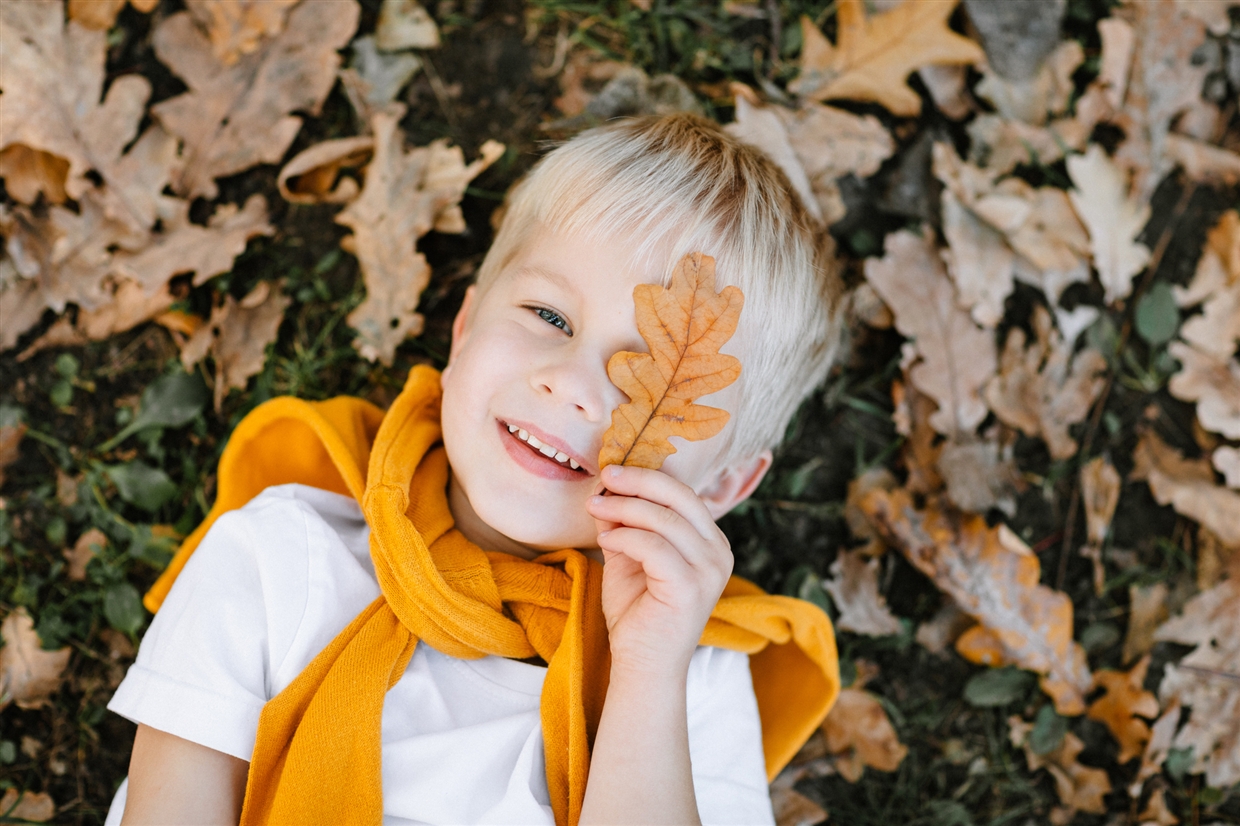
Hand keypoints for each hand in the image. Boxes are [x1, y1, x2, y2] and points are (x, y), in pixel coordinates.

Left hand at [585, 465, 732, 679]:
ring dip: (623, 508)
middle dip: (638, 481)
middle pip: (680, 496)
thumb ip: (626, 524)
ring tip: (595, 508)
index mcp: (710, 542)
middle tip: (605, 477)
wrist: (642, 664)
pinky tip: (606, 541)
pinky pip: (653, 546)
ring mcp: (709, 571)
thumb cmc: (638, 612)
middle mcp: (718, 552)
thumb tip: (608, 487)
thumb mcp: (630, 556)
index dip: (646, 477)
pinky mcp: (690, 588)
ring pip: (664, 519)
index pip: (683, 494)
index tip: (611, 472)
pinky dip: (624, 537)